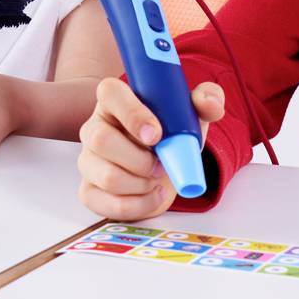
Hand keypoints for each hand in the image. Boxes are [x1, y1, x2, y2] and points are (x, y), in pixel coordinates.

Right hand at [76, 78, 223, 220]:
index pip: (110, 93)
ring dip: (142, 184)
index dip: (132, 113)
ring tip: (157, 179)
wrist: (165, 166)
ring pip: (108, 176)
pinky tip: (152, 194)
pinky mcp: (89, 191)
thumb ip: (207, 99)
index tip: (157, 134)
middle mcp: (94, 128)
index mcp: (115, 100)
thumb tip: (210, 104)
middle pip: (102, 140)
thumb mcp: (192, 113)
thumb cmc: (172, 133)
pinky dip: (140, 205)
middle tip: (162, 164)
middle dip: (140, 159)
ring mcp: (88, 160)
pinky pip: (108, 204)